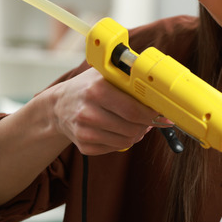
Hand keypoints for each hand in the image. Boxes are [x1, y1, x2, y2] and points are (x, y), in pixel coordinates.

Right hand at [47, 67, 168, 154]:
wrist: (58, 106)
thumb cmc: (88, 86)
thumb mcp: (105, 73)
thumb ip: (129, 76)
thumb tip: (158, 85)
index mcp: (97, 90)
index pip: (133, 110)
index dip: (152, 115)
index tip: (162, 114)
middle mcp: (88, 112)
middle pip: (132, 128)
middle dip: (146, 125)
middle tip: (149, 119)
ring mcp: (84, 131)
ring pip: (126, 141)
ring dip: (136, 133)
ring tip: (135, 123)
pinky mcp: (83, 146)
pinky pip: (115, 148)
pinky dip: (123, 140)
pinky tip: (119, 129)